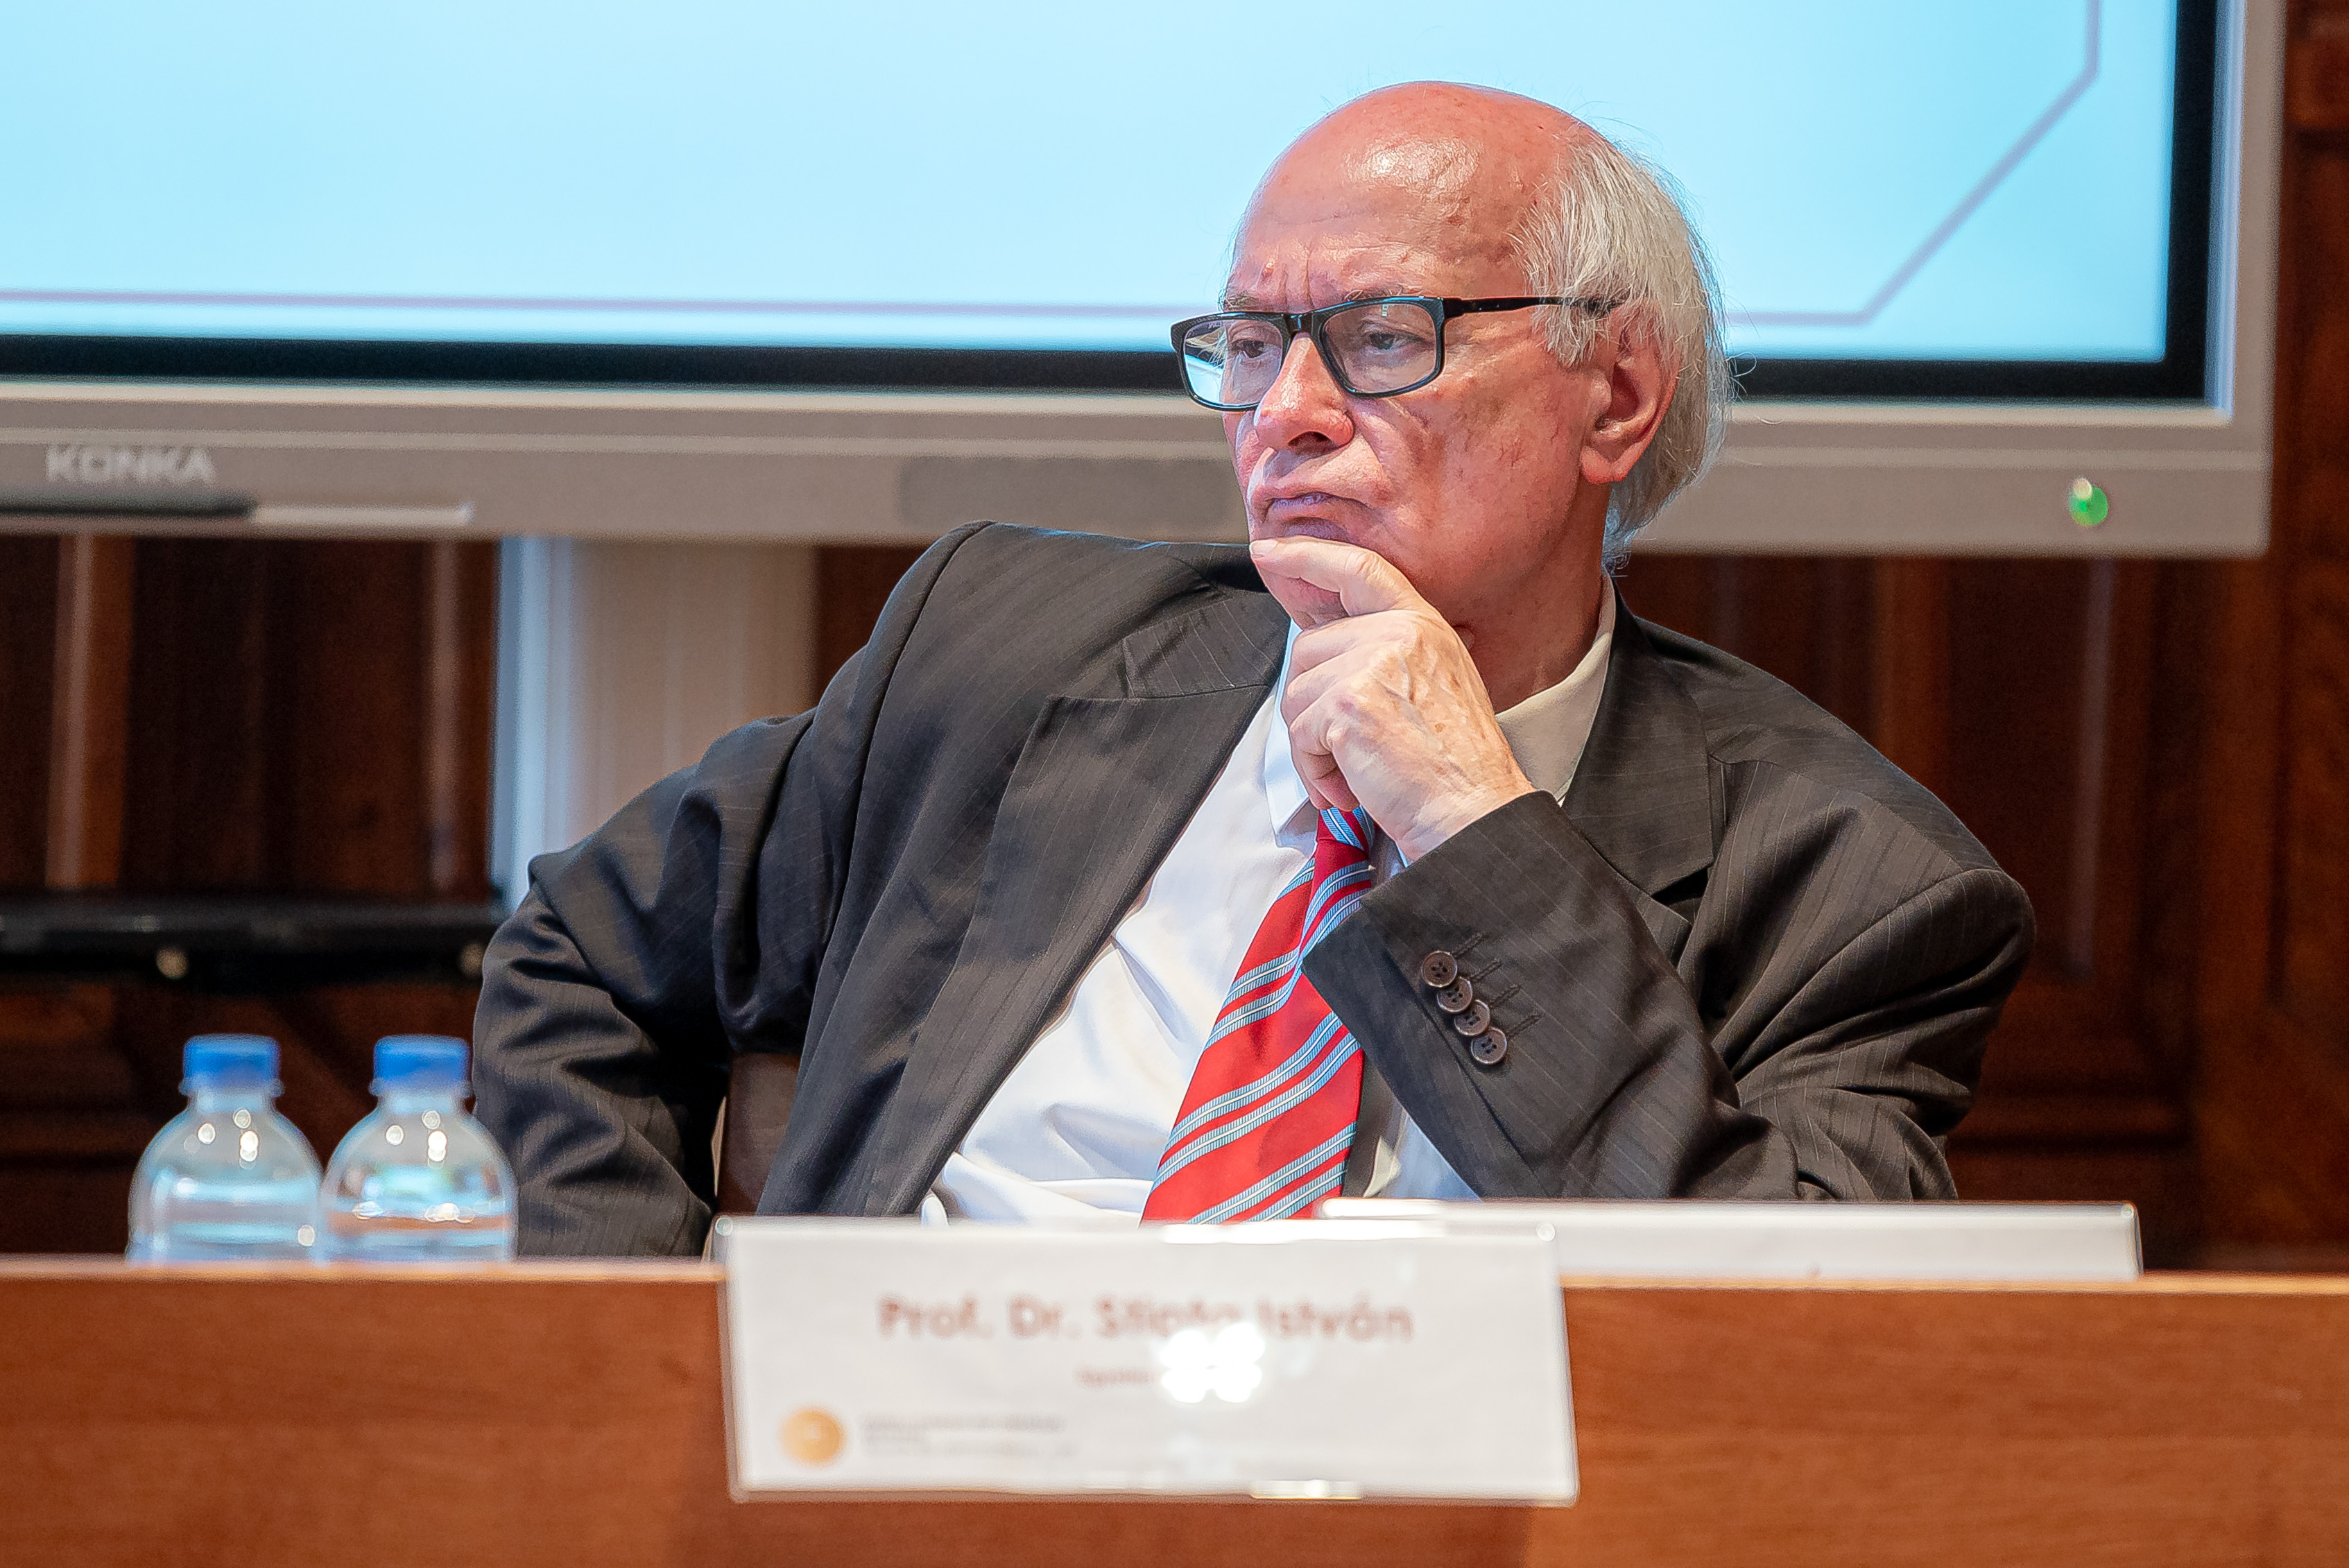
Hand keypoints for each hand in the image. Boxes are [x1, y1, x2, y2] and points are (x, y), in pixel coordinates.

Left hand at [1251, 535, 1539, 861]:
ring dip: (1313, 746)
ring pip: (1296, 694)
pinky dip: (1314, 770)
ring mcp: (1371, 663)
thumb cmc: (1456, 765)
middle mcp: (1399, 633)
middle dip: (1311, 706)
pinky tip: (1349, 787)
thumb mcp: (1436, 684)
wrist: (1473, 811)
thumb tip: (1329, 651)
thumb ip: (1388, 654)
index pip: (1357, 569)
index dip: (1307, 555)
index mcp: (1422, 624)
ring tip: (1353, 773)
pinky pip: (1299, 733)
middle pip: (1308, 649)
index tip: (1270, 550)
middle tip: (1343, 750)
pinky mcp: (1347, 702)